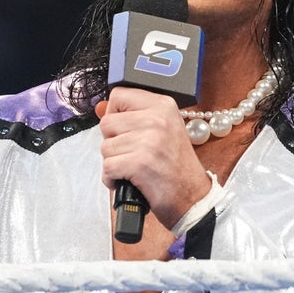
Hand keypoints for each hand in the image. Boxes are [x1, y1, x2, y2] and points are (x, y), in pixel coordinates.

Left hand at [98, 87, 211, 228]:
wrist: (193, 197)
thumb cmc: (176, 166)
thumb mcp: (162, 130)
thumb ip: (132, 116)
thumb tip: (100, 108)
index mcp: (163, 105)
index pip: (119, 95)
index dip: (115, 114)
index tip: (126, 130)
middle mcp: (157, 119)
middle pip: (107, 123)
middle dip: (114, 142)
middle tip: (134, 153)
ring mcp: (149, 141)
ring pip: (105, 147)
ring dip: (114, 162)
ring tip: (134, 168)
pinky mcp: (140, 163)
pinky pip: (107, 167)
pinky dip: (112, 179)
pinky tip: (128, 181)